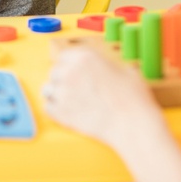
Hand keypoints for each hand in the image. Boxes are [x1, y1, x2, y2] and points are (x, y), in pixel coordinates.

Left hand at [43, 43, 163, 149]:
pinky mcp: (61, 113)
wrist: (133, 124)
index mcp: (85, 57)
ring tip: (69, 101)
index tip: (72, 72)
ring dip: (56, 94)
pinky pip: (47, 108)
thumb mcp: (124, 69)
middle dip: (62, 80)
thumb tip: (102, 67)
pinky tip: (66, 112)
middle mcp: (70, 72)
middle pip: (54, 72)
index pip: (63, 56)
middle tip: (74, 89)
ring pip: (47, 90)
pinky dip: (54, 111)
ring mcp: (63, 93)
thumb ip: (105, 64)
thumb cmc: (133, 98)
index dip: (69, 65)